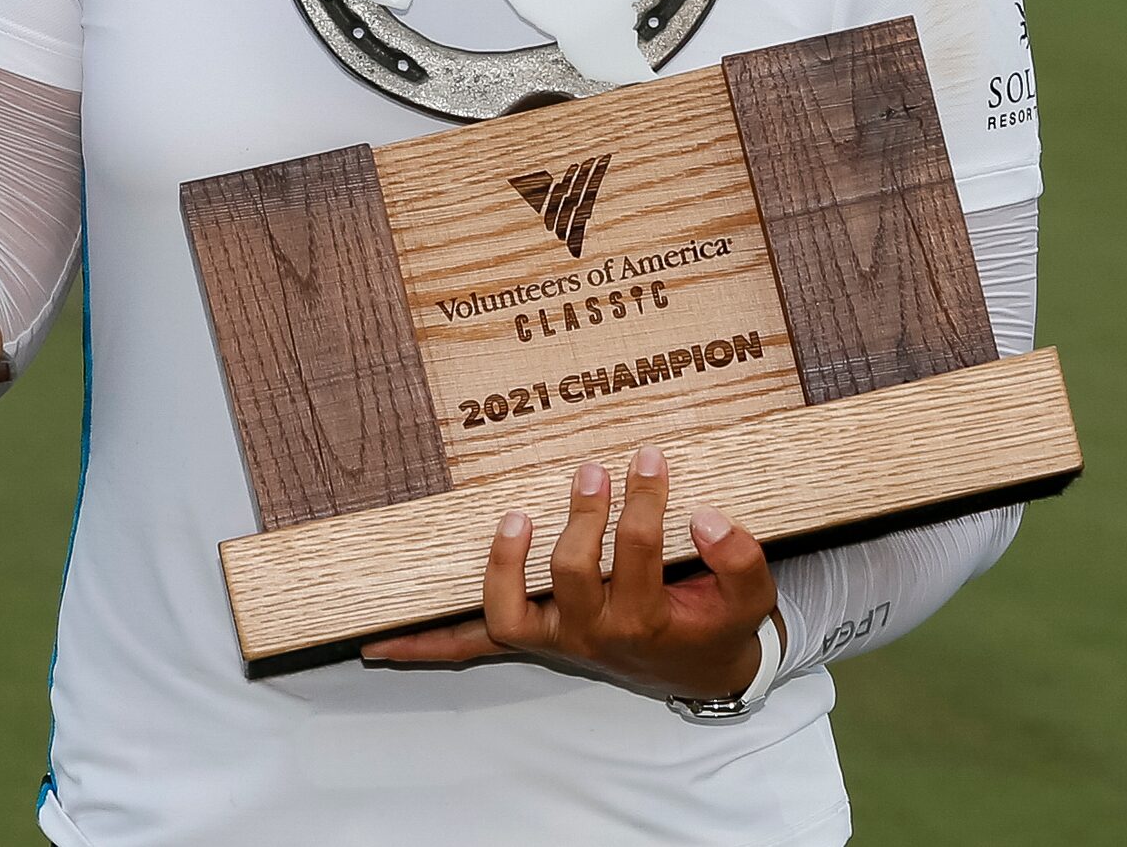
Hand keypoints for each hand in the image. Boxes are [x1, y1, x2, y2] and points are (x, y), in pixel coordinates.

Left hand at [361, 445, 783, 700]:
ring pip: (509, 613)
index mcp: (645, 621)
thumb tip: (706, 516)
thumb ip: (739, 560)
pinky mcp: (528, 638)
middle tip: (593, 470)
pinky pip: (469, 645)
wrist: (700, 669)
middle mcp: (591, 635)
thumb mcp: (749, 599)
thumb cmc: (714, 622)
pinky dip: (424, 646)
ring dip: (501, 565)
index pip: (636, 553)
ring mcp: (553, 639)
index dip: (642, 502)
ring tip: (514, 518)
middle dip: (583, 518)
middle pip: (572, 573)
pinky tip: (378, 644)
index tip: (648, 458)